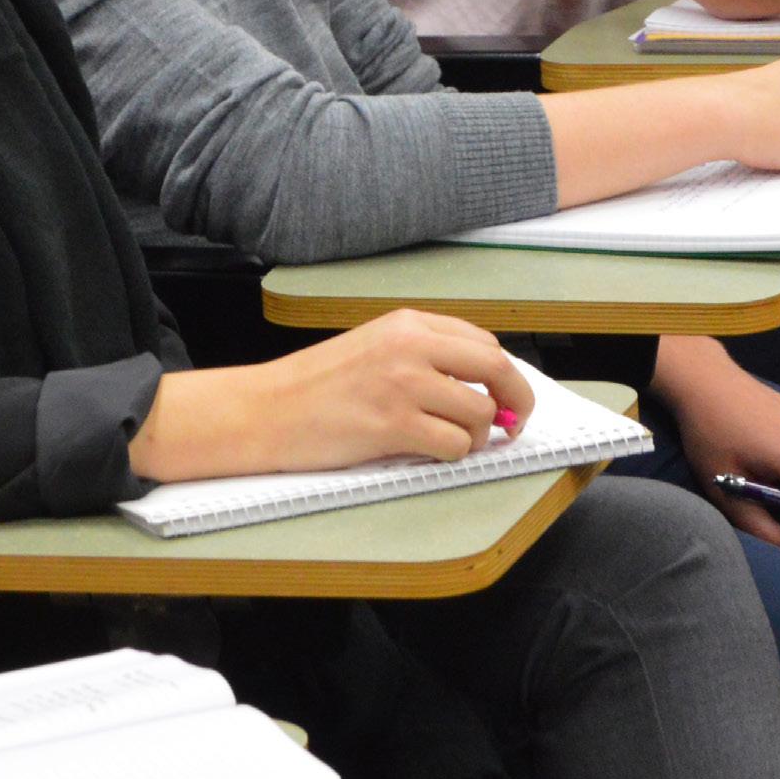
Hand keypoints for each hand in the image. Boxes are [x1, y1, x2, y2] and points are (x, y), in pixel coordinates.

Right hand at [138, 308, 533, 482]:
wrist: (265, 410)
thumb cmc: (315, 386)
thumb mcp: (374, 348)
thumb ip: (423, 356)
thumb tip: (480, 385)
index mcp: (407, 323)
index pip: (483, 342)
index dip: (505, 374)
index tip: (508, 397)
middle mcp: (410, 345)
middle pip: (494, 368)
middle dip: (514, 400)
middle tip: (512, 425)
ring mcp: (402, 384)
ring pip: (478, 414)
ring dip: (475, 437)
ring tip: (448, 442)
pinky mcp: (393, 424)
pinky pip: (453, 445)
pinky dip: (452, 455)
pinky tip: (429, 453)